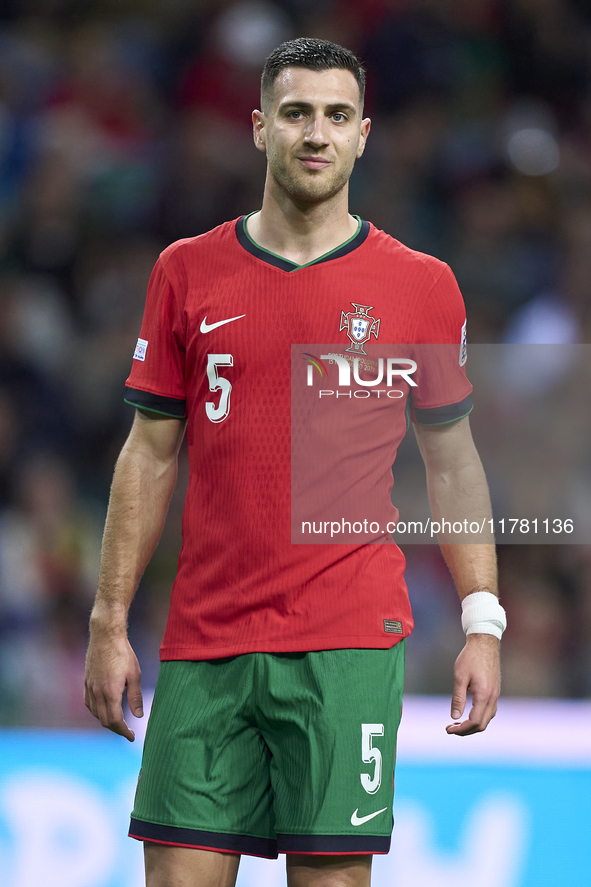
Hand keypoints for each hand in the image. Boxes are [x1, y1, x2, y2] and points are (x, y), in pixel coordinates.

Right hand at [84, 626, 142, 741]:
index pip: (115, 721)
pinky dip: (96, 711)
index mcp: (111, 693)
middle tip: (127, 731)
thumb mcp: (135, 675)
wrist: (105, 636)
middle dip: (116, 729)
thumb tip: (138, 716)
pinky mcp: (86, 682)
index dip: (124, 732)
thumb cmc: (123, 654)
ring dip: (106, 721)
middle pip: (104, 720)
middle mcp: (97, 693)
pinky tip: (103, 709)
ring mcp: (90, 687)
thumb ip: (135, 697)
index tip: (132, 737)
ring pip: (95, 713)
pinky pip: (88, 703)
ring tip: (118, 722)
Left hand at [446, 633, 499, 735]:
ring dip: (473, 725)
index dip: (461, 729)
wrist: (485, 642)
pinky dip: (479, 717)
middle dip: (466, 730)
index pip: (474, 721)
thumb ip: (458, 698)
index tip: (448, 729)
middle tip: (450, 728)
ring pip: (487, 719)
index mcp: (484, 695)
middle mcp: (493, 698)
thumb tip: (454, 717)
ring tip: (457, 722)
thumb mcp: (460, 677)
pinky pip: (489, 711)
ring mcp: (496, 695)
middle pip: (482, 724)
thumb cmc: (470, 657)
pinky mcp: (495, 691)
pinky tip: (468, 713)